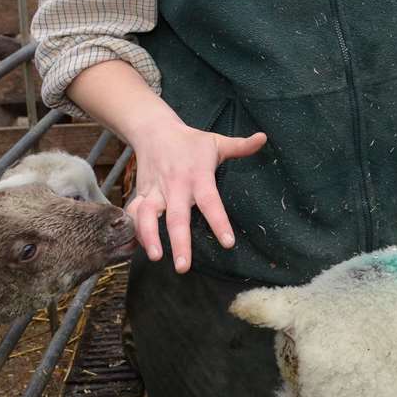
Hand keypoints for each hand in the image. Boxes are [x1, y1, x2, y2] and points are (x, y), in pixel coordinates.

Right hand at [125, 122, 266, 272]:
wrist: (155, 130)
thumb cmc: (191, 141)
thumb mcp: (217, 141)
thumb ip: (240, 146)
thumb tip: (263, 138)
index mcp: (198, 176)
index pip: (210, 202)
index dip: (219, 222)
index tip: (227, 243)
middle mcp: (175, 186)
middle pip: (176, 217)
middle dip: (179, 242)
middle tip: (184, 266)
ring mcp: (155, 190)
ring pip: (147, 216)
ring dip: (149, 236)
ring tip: (156, 257)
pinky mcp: (140, 193)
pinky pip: (133, 213)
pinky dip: (133, 230)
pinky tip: (136, 248)